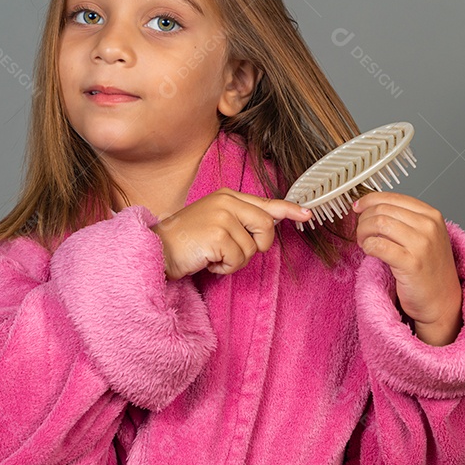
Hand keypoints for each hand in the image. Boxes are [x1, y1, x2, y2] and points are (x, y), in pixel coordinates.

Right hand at [149, 187, 312, 280]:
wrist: (157, 249)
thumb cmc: (185, 240)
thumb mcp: (214, 222)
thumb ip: (240, 219)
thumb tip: (272, 221)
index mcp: (226, 196)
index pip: (265, 202)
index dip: (288, 209)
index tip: (306, 214)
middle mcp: (226, 202)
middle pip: (266, 227)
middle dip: (257, 246)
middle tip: (234, 252)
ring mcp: (222, 217)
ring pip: (252, 248)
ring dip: (235, 261)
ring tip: (212, 255)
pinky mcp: (218, 235)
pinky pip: (238, 260)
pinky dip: (224, 268)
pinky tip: (207, 261)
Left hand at [351, 192, 462, 345]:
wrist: (441, 300)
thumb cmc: (427, 268)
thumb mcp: (422, 236)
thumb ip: (402, 219)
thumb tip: (368, 205)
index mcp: (431, 215)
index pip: (392, 197)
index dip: (369, 200)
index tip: (358, 207)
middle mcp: (429, 226)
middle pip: (382, 210)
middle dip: (364, 219)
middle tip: (361, 232)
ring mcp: (422, 244)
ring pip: (378, 224)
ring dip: (363, 232)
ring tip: (364, 242)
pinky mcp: (411, 263)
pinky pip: (378, 245)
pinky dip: (367, 246)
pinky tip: (369, 251)